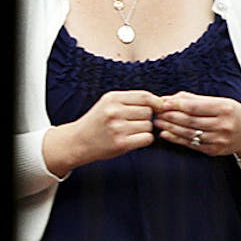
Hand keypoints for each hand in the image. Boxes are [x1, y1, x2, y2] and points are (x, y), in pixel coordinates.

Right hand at [43, 89, 161, 175]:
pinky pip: (147, 138)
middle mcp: (114, 111)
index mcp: (112, 98)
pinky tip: (133, 139)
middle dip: (146, 117)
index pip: (145, 96)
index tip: (158, 108)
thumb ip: (131, 100)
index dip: (156, 102)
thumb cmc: (98, 121)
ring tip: (129, 131)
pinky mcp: (121, 144)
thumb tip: (163, 102)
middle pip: (148, 111)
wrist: (78, 141)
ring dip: (144, 129)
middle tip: (133, 122)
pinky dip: (144, 139)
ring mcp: (117, 128)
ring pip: (148, 125)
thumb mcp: (108, 103)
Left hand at [152, 91, 240, 167]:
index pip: (195, 107)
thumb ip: (194, 99)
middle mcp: (224, 125)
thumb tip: (169, 98)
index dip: (176, 105)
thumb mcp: (219, 101)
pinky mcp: (215, 151)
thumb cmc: (232, 113)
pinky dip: (176, 139)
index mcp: (225, 109)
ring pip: (189, 134)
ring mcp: (220, 140)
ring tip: (157, 122)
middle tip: (155, 113)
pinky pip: (192, 145)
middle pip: (190, 121)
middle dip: (170, 116)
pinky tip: (165, 134)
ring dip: (170, 128)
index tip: (161, 103)